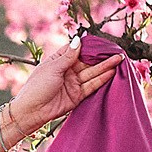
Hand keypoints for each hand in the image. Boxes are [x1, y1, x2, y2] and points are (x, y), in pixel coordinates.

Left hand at [5, 42, 119, 135]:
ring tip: (119, 59)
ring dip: (105, 67)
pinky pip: (91, 86)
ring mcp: (73, 83)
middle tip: (117, 51)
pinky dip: (102, 79)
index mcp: (58, 61)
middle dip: (101, 57)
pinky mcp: (77, 96)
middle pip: (87, 62)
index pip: (76, 50)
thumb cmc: (37, 87)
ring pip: (92, 73)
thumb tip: (78, 39)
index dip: (89, 46)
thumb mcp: (53, 68)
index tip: (103, 41)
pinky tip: (112, 72)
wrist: (31, 112)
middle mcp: (67, 71)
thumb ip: (69, 56)